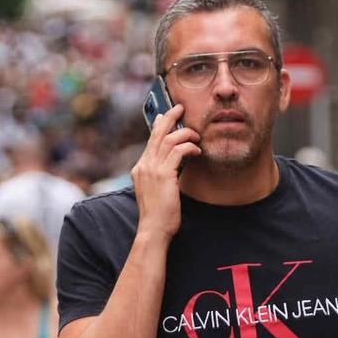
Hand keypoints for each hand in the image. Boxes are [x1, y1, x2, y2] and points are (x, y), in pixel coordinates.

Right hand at [130, 103, 197, 240]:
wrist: (153, 230)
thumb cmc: (158, 216)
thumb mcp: (155, 191)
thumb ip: (160, 177)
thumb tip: (172, 169)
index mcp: (140, 169)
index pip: (150, 141)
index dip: (158, 126)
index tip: (165, 116)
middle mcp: (143, 166)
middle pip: (157, 133)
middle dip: (170, 118)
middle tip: (180, 107)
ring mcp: (152, 169)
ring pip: (168, 139)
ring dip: (185, 133)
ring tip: (196, 135)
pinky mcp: (164, 175)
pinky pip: (178, 151)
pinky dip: (190, 147)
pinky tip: (198, 151)